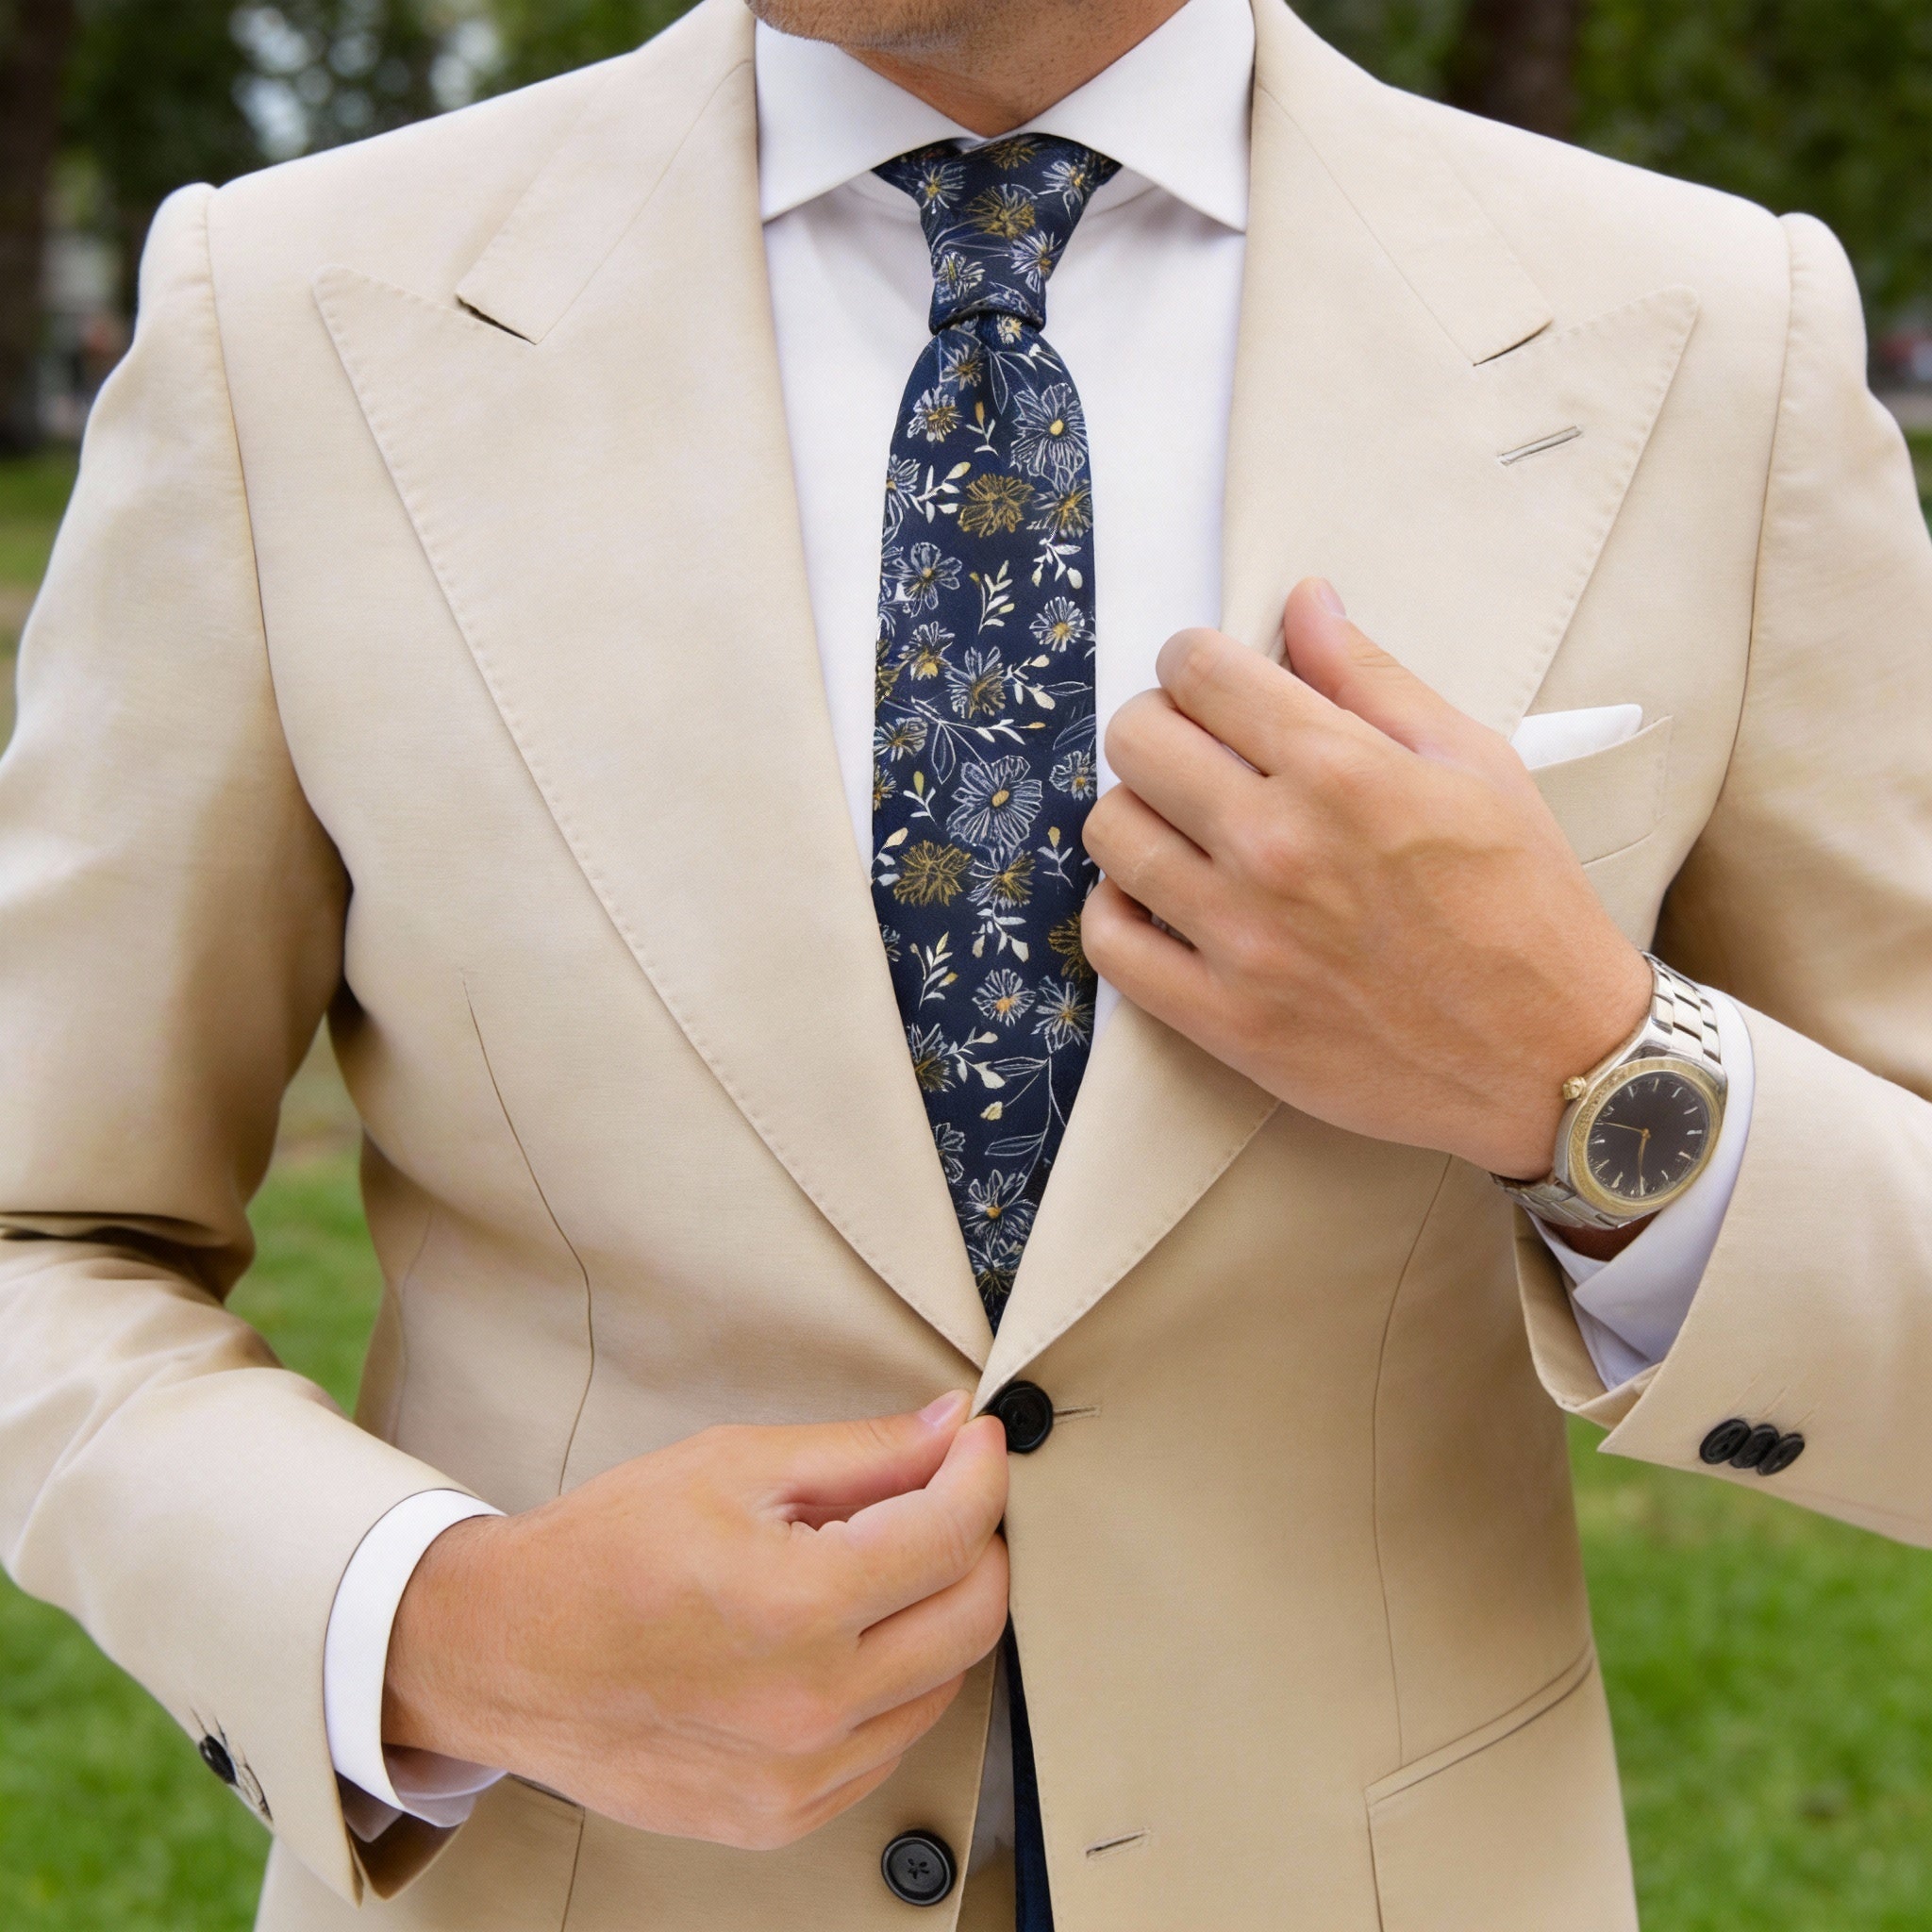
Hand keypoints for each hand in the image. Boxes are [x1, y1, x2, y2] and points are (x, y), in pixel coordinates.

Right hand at [382, 1392, 1009, 1849]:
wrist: (507, 1656)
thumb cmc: (604, 1554)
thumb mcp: (733, 1466)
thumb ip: (861, 1452)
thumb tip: (951, 1430)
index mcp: (796, 1606)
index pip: (952, 1535)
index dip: (981, 1473)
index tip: (977, 1443)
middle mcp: (809, 1706)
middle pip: (973, 1618)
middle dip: (977, 1541)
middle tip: (944, 1496)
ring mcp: (798, 1776)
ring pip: (943, 1684)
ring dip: (935, 1613)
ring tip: (875, 1566)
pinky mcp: (782, 1815)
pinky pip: (889, 1744)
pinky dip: (893, 1683)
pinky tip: (843, 1639)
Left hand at [1081, 578, 1651, 1179]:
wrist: (1553, 1057)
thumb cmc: (1524, 903)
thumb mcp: (1473, 763)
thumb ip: (1372, 677)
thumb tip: (1303, 600)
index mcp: (1340, 771)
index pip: (1199, 671)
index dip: (1193, 660)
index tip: (1210, 679)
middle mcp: (1277, 847)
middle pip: (1136, 740)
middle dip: (1158, 725)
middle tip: (1195, 749)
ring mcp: (1242, 938)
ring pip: (1111, 832)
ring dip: (1136, 813)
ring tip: (1181, 826)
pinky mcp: (1223, 1018)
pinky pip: (1110, 941)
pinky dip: (1118, 909)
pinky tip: (1161, 899)